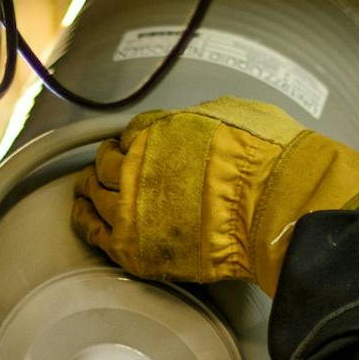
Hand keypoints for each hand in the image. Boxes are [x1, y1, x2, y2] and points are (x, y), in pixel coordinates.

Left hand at [70, 96, 358, 295]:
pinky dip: (84, 222)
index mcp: (160, 129)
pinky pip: (94, 231)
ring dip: (89, 190)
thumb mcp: (238, 114)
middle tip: (104, 168)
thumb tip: (199, 124)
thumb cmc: (268, 162)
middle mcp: (137, 163)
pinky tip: (82, 218)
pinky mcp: (134, 245)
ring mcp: (131, 205)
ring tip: (86, 191)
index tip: (131, 146)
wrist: (276, 207)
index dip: (132, 141)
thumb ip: (205, 119)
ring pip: (94, 194)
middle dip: (105, 163)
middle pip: (106, 162)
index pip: (132, 132)